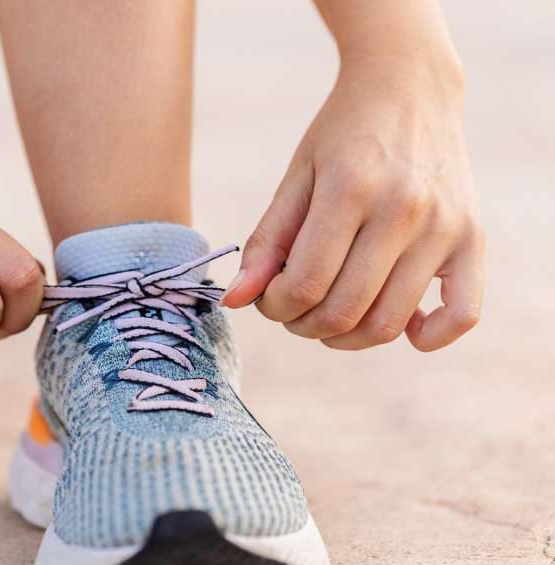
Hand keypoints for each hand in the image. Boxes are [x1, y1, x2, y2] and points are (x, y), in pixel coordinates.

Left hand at [222, 57, 484, 350]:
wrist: (411, 85)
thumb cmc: (342, 135)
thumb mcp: (296, 178)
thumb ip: (266, 241)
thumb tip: (234, 300)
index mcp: (351, 189)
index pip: (305, 284)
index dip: (275, 307)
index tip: (269, 296)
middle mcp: (404, 209)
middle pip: (344, 311)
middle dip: (303, 324)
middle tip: (294, 308)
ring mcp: (445, 226)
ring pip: (388, 323)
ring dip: (346, 338)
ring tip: (329, 314)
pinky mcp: (473, 237)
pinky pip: (461, 315)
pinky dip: (426, 336)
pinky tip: (401, 326)